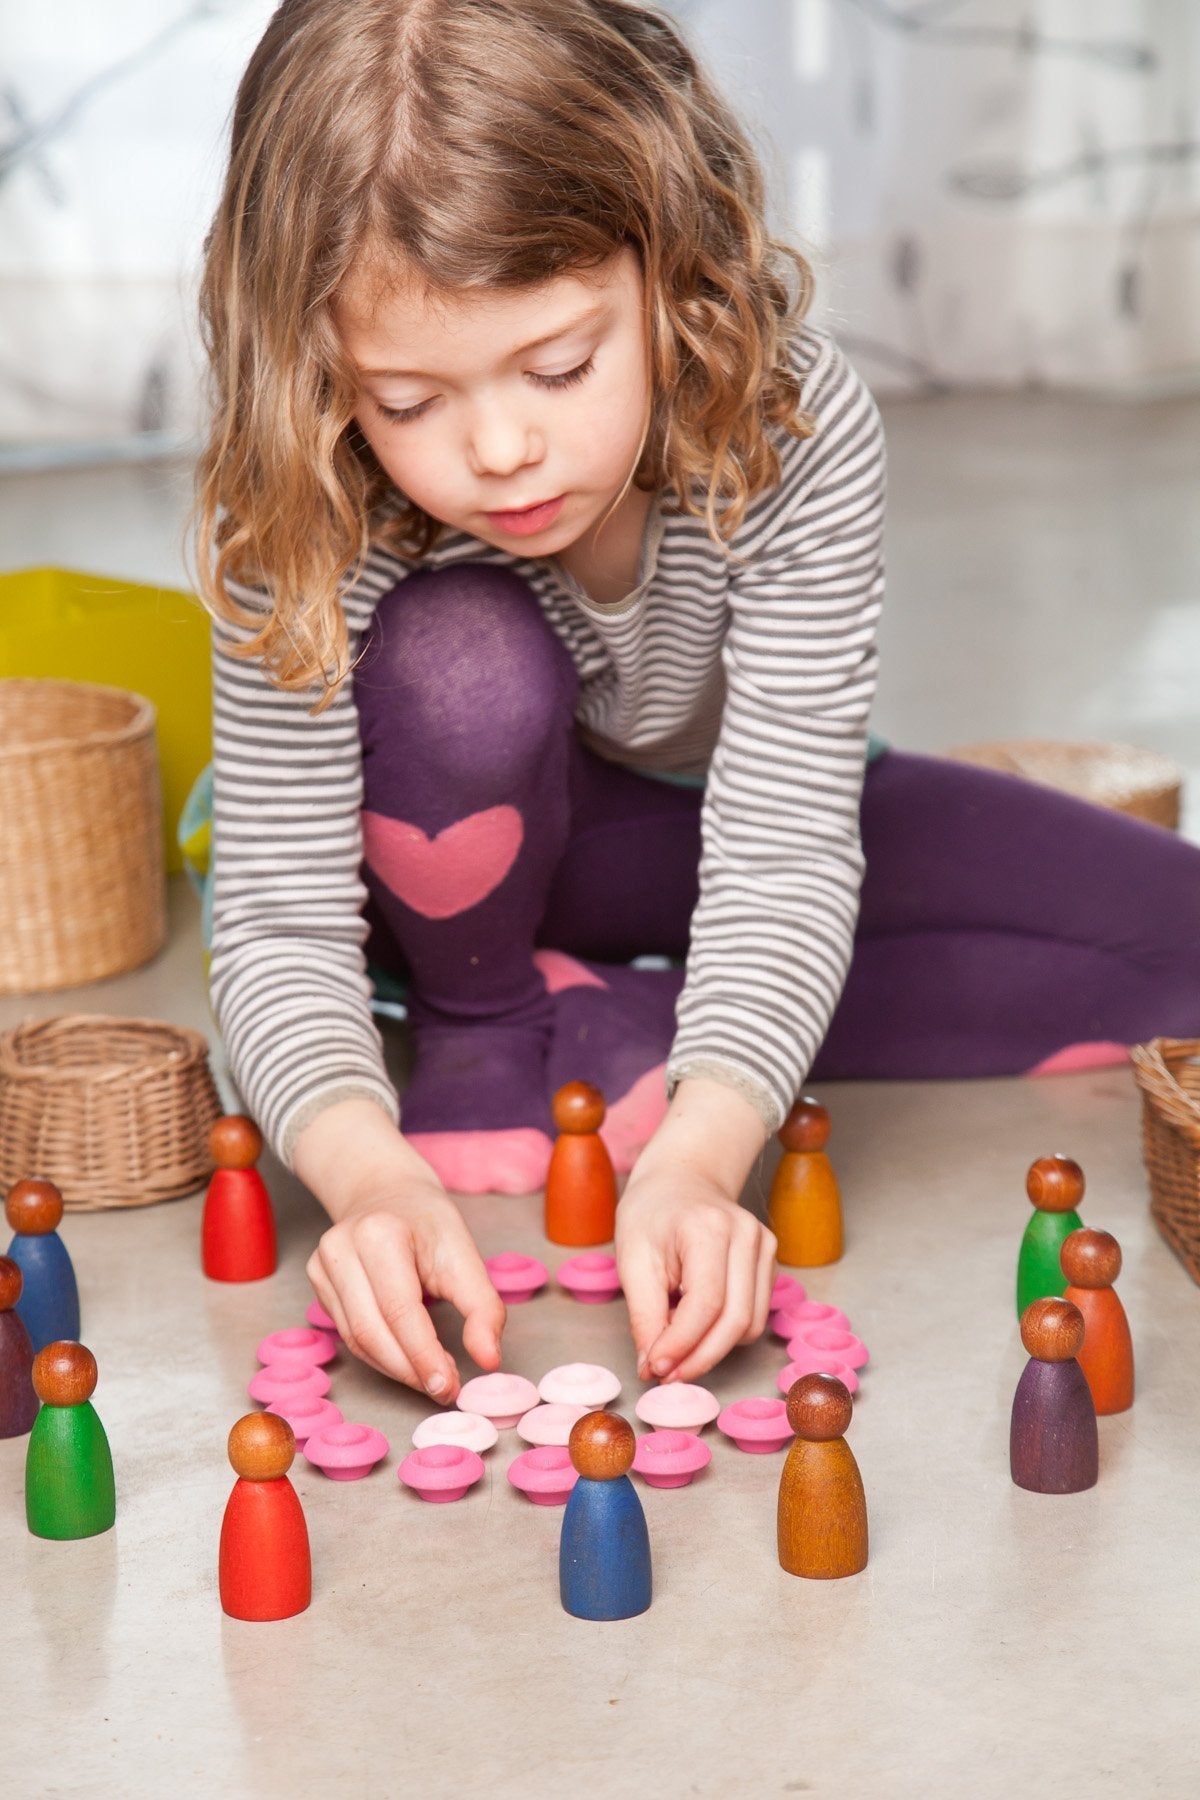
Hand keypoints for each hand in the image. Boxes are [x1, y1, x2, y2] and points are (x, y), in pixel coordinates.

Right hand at [293, 1099, 504, 1401]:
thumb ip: (483, 1308)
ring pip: (356, 1340)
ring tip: (430, 1378)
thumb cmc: (429, 1224)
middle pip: (371, 1330)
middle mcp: (341, 1247)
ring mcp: (322, 1265)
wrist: (387, 1192)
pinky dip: (380, 1356)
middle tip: (444, 1389)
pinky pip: (348, 1334)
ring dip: (396, 1369)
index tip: (449, 1386)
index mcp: (380, 1233)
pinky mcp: (317, 1282)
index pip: (399, 1310)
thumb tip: (489, 1360)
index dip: (424, 1356)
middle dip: (410, 1369)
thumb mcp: (466, 1256)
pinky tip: (406, 1360)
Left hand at [614, 1076, 775, 1382]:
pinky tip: (696, 1322)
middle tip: (666, 1374)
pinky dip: (725, 1332)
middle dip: (699, 1357)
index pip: (706, 1303)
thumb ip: (645, 1316)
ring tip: (676, 1343)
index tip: (655, 1369)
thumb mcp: (632, 1260)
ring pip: (750, 1325)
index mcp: (709, 1228)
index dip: (682, 1345)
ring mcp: (765, 1247)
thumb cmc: (651, 1214)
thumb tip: (653, 1368)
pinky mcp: (771, 1261)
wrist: (681, 1178)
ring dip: (712, 1348)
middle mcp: (747, 1236)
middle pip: (736, 1321)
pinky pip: (754, 1315)